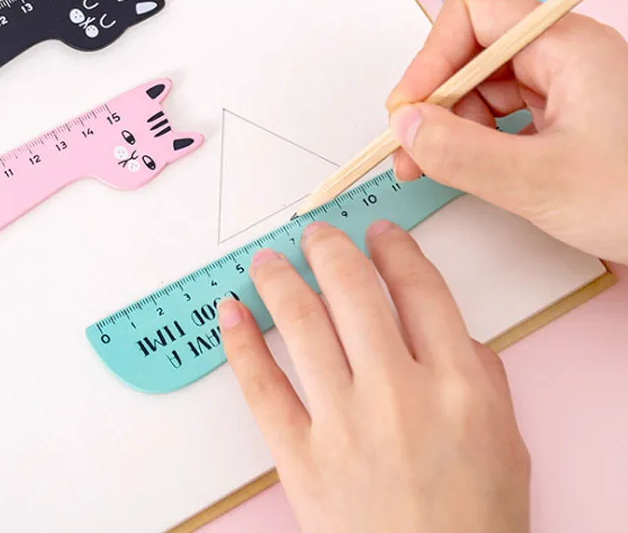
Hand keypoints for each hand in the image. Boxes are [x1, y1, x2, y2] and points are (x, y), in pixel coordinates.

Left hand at [219, 221, 528, 532]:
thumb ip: (480, 375)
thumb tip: (445, 326)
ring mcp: (343, 423)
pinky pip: (261, 387)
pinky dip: (240, 343)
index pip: (419, 288)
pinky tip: (230, 313)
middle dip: (329, 249)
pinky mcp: (299, 457)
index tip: (378, 233)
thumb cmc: (475, 526)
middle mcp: (397, 392)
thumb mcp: (506, 442)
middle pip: (353, 290)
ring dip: (279, 280)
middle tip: (316, 234)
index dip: (394, 249)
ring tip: (269, 261)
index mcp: (457, 385)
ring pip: (302, 323)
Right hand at [387, 0, 627, 264]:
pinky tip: (470, 167)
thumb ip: (461, 153)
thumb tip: (407, 128)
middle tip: (412, 148)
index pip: (472, 12)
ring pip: (483, 84)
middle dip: (436, 99)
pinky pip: (503, 112)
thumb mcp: (541, 181)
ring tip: (435, 166)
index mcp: (566, 45)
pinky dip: (476, 138)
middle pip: (471, 50)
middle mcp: (564, 54)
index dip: (431, 56)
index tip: (410, 108)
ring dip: (452, 124)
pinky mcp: (565, 114)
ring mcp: (566, 84)